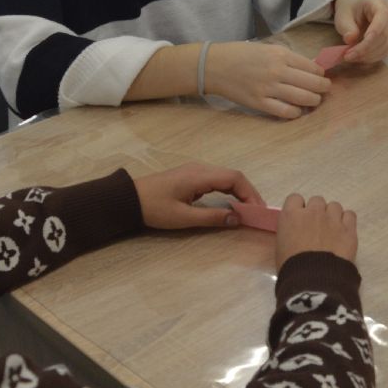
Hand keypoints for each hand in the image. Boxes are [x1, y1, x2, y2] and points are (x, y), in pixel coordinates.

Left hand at [135, 163, 263, 229]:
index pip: (235, 178)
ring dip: (239, 192)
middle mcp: (200, 169)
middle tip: (257, 212)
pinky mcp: (191, 177)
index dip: (250, 193)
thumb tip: (238, 218)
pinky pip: (217, 180)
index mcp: (200, 176)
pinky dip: (228, 191)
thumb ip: (212, 217)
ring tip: (248, 210)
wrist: (129, 199)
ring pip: (226, 178)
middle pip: (233, 176)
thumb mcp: (183, 217)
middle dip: (248, 193)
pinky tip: (232, 204)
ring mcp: (196, 171)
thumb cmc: (154, 209)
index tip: (258, 210)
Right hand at [206, 42, 330, 119]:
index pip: (313, 67)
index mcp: (280, 55)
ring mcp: (269, 89)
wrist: (215, 66)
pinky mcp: (260, 103)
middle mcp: (278, 71)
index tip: (321, 76)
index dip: (321, 73)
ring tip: (314, 100)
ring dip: (313, 101)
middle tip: (324, 90)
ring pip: (304, 98)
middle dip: (323, 88)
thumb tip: (309, 69)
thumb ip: (287, 58)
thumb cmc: (240, 54)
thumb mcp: (267, 48)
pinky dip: (296, 113)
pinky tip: (296, 110)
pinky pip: (286, 112)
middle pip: (313, 83)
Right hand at [275, 193, 357, 266]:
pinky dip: (346, 222)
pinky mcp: (349, 229)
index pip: (295, 199)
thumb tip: (294, 234)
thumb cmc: (291, 268)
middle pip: (316, 201)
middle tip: (316, 229)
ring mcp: (332, 219)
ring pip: (334, 206)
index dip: (298, 209)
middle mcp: (312, 212)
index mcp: (291, 215)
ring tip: (332, 232)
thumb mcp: (280, 249)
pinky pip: (350, 215)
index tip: (299, 221)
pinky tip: (343, 233)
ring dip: (332, 216)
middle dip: (316, 212)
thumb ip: (288, 234)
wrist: (314, 280)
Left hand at [332, 0, 387, 64]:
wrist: (355, 10)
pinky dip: (373, 57)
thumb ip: (347, 27)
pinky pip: (385, 50)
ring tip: (352, 58)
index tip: (358, 46)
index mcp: (378, 3)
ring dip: (369, 55)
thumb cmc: (349, 11)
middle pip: (384, 34)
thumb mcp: (343, 16)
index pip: (382, 17)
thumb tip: (350, 39)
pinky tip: (360, 59)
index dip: (373, 33)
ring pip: (386, 45)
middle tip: (348, 56)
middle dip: (366, 48)